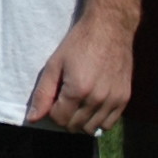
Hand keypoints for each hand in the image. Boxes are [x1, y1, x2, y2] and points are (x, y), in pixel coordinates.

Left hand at [28, 9, 132, 134]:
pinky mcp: (124, 99)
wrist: (110, 28)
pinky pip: (108, 124)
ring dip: (80, 121)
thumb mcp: (54, 64)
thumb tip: (33, 119)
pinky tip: (92, 106)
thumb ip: (43, 94)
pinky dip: (98, 120)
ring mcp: (113, 100)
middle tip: (64, 99)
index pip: (59, 119)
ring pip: (91, 129)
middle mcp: (98, 99)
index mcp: (78, 90)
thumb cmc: (79, 43)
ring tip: (78, 103)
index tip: (54, 98)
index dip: (52, 111)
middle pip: (74, 126)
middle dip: (64, 117)